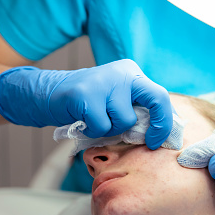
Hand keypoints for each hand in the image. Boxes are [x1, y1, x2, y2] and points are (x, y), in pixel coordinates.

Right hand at [0, 59, 172, 148]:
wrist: (50, 94)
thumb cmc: (88, 105)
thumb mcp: (116, 102)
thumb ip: (136, 111)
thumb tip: (159, 135)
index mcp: (132, 74)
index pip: (160, 96)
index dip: (164, 122)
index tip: (155, 140)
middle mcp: (122, 73)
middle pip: (156, 98)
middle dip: (158, 124)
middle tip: (148, 141)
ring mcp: (104, 81)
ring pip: (125, 120)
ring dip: (111, 130)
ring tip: (96, 122)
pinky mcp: (86, 94)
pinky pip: (102, 126)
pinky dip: (93, 132)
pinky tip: (84, 123)